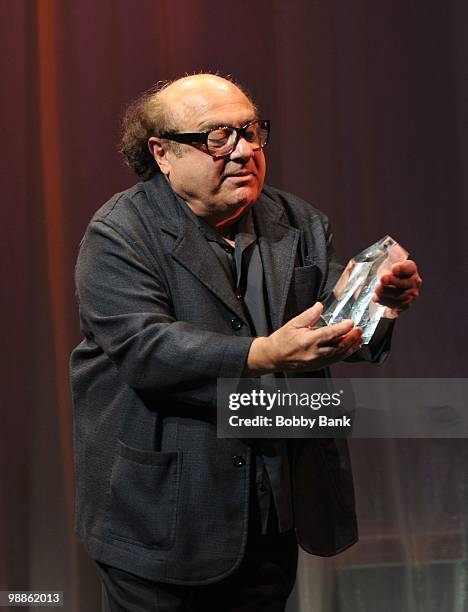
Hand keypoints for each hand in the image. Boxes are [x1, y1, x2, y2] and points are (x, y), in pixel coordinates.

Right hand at [246, 302, 362, 374]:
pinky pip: (334, 361)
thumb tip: (320, 306)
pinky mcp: (317, 366)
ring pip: (338, 354)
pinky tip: (350, 349)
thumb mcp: (293, 324)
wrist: (273, 357)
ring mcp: (316, 361)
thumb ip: (308, 315)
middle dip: (351, 337)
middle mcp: (314, 352)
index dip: (343, 328)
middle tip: (360, 329)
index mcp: (308, 340)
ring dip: (351, 346)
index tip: (351, 322)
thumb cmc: (281, 340)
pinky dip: (344, 354)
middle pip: (338, 345)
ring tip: (359, 339)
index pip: (330, 334)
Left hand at [373, 260, 421, 315]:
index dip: (403, 268)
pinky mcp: (404, 306)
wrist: (384, 293)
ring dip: (387, 292)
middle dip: (393, 281)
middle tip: (382, 279)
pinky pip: (397, 306)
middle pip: (406, 283)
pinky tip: (376, 298)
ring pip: (400, 295)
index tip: (393, 268)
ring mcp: (410, 295)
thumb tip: (375, 254)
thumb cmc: (384, 275)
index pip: (409, 267)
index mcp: (410, 269)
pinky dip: (385, 302)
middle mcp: (414, 282)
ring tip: (376, 290)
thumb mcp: (382, 264)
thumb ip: (382, 257)